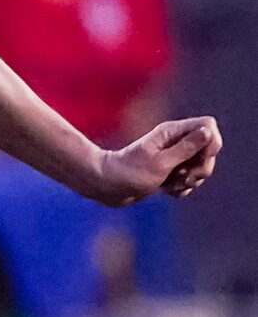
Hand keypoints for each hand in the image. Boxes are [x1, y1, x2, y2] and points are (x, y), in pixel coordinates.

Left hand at [93, 116, 222, 205]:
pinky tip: (166, 190)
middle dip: (201, 168)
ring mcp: (173, 157)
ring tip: (170, 184)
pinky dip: (181, 188)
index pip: (208, 126)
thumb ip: (186, 148)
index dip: (211, 143)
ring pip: (200, 168)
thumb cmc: (128, 173)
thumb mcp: (160, 163)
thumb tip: (208, 131)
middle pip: (208, 150)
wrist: (106, 187)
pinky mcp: (169, 172)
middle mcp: (175, 141)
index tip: (198, 160)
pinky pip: (188, 181)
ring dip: (190, 181)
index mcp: (172, 132)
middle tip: (182, 178)